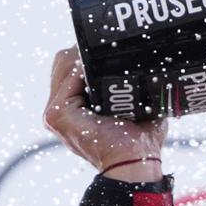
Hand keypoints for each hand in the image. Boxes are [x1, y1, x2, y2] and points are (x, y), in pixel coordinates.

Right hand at [42, 46, 165, 180]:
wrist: (136, 163)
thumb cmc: (141, 140)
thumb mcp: (136, 105)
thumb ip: (134, 85)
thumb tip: (150, 60)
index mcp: (74, 108)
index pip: (71, 68)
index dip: (87, 52)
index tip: (109, 41)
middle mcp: (60, 110)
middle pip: (64, 62)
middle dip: (85, 48)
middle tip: (109, 42)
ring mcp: (55, 113)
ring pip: (64, 65)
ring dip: (85, 53)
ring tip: (106, 50)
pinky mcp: (57, 115)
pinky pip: (68, 78)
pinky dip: (83, 66)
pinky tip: (98, 60)